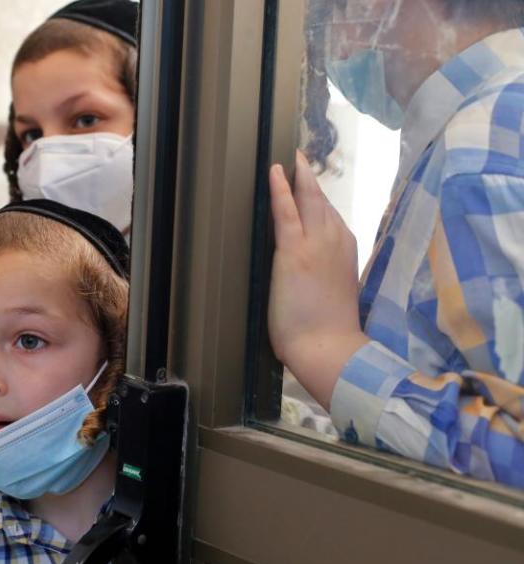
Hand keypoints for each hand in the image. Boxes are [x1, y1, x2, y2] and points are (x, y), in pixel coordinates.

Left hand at [268, 151, 368, 409]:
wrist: (329, 347)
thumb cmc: (330, 331)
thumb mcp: (335, 292)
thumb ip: (328, 273)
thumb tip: (316, 269)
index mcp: (347, 252)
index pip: (332, 217)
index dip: (320, 199)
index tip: (313, 182)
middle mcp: (337, 240)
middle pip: (322, 203)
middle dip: (311, 180)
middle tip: (301, 157)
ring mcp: (317, 244)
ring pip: (309, 201)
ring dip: (300, 178)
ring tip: (292, 158)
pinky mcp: (295, 252)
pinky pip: (287, 211)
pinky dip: (281, 189)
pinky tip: (275, 171)